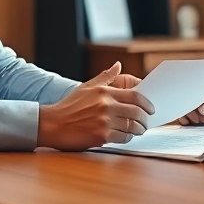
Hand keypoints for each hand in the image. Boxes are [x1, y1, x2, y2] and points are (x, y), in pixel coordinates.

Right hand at [37, 62, 153, 150]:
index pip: (135, 96)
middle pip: (137, 112)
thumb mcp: (87, 86)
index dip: (147, 103)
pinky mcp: (101, 136)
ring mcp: (104, 121)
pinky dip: (127, 138)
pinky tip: (126, 137)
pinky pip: (123, 138)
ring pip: (132, 126)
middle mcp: (106, 106)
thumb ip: (105, 76)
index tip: (151, 109)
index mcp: (105, 92)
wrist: (52, 124)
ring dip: (138, 130)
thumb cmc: (69, 106)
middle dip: (145, 118)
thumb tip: (118, 65)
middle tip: (147, 122)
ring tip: (139, 130)